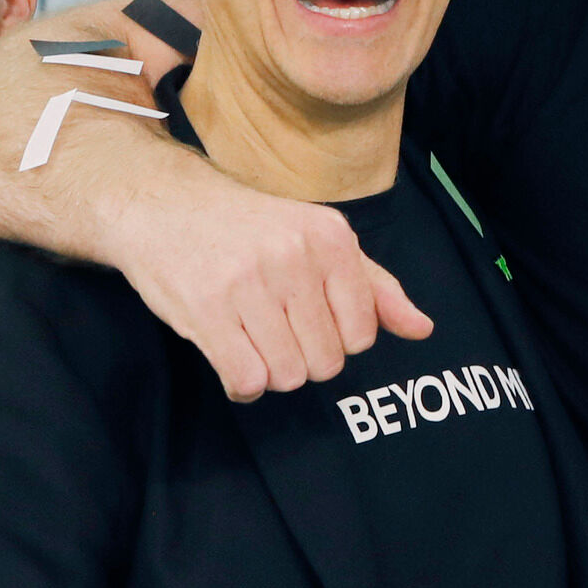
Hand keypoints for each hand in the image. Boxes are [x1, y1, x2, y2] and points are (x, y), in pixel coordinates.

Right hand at [115, 155, 435, 400]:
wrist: (164, 204)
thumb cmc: (249, 228)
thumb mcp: (318, 238)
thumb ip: (374, 286)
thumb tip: (423, 329)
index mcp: (331, 237)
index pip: (363, 334)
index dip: (336, 338)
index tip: (307, 316)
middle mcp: (295, 256)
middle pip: (326, 362)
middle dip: (302, 358)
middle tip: (274, 326)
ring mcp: (249, 283)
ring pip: (288, 376)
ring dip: (270, 371)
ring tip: (250, 336)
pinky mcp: (207, 309)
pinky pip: (247, 380)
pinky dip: (241, 383)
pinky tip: (230, 352)